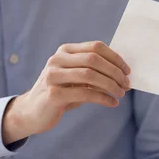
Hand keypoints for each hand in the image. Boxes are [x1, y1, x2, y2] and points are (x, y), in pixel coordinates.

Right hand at [2, 41, 130, 143]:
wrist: (31, 112)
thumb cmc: (60, 93)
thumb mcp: (76, 79)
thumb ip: (94, 72)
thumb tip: (122, 74)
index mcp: (65, 51)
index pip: (96, 47)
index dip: (115, 58)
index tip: (127, 71)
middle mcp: (57, 60)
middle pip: (94, 59)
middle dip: (115, 72)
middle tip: (126, 85)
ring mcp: (53, 76)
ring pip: (90, 75)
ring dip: (111, 85)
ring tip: (121, 93)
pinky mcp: (53, 94)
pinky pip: (85, 94)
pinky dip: (103, 98)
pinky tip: (112, 103)